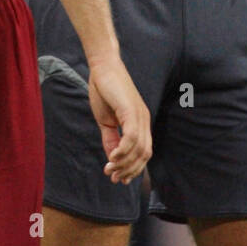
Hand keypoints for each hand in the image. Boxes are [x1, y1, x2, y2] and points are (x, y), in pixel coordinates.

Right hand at [88, 58, 151, 183]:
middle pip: (144, 155)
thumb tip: (112, 159)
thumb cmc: (104, 90)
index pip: (143, 153)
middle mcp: (144, 120)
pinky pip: (131, 137)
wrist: (102, 67)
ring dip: (124, 164)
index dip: (133, 169)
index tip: (118, 178)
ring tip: (110, 170)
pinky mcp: (131, 110)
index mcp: (140, 123)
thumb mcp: (106, 120)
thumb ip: (110, 139)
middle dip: (129, 170)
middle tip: (113, 178)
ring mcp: (139, 115)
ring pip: (138, 149)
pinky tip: (112, 158)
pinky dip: (123, 151)